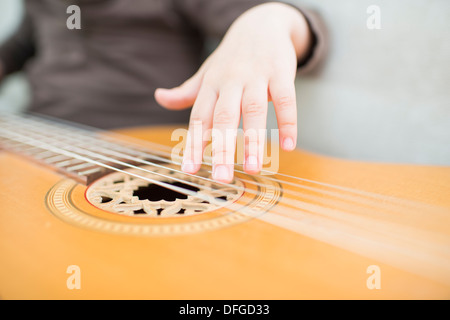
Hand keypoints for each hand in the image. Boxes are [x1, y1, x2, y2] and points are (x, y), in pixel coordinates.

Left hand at [155, 3, 310, 182]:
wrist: (261, 22)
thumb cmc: (231, 57)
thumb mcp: (207, 72)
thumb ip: (187, 91)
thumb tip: (159, 98)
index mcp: (211, 85)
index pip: (199, 118)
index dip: (193, 144)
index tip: (190, 170)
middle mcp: (231, 81)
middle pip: (224, 118)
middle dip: (221, 148)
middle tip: (222, 178)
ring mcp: (257, 76)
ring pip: (254, 111)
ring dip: (253, 141)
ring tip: (252, 168)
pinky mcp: (281, 72)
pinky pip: (286, 99)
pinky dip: (288, 122)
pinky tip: (288, 146)